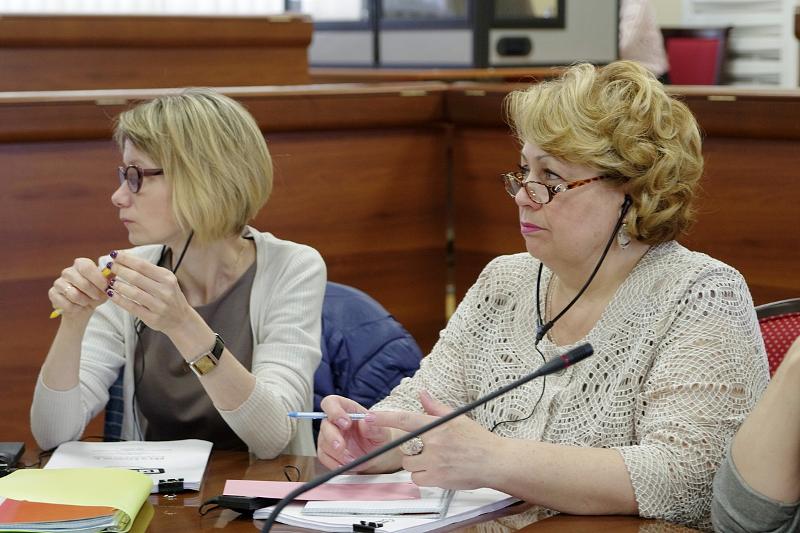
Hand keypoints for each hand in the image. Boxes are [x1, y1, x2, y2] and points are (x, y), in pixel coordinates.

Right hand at [48, 258, 110, 319]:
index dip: (97, 278)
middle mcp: (68, 271)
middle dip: (93, 293)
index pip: (87, 266)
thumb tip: (115, 269)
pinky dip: (75, 309)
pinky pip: (66, 304)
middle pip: (82, 282)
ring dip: (85, 302)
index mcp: (81, 264)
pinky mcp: (52, 294)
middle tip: (97, 297)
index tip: (106, 288)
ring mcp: (58, 282)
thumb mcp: (106, 286)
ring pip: (74, 294)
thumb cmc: (96, 294)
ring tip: (87, 302)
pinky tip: (77, 307)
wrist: (83, 309)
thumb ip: (110, 277)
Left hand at [106, 251, 190, 333]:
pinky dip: (119, 300)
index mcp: (167, 278)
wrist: (181, 319)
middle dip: (120, 270)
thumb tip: (124, 258)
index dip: (126, 259)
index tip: (114, 254)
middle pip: (137, 278)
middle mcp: (165, 291)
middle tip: (109, 266)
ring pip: (134, 293)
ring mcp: (159, 305)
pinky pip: (132, 307)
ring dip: (118, 286)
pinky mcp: (152, 318)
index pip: (143, 265)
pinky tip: (111, 294)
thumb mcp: (165, 281)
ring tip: (109, 281)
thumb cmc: (169, 296)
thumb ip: (148, 271)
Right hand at [317, 395, 390, 471]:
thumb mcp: (381, 432)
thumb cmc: (377, 436)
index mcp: (347, 409)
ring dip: (336, 453)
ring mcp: (329, 436)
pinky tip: (345, 465)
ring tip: (352, 460)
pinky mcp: (327, 451)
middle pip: (324, 424)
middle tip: (341, 447)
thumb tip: (365, 421)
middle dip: (332, 437)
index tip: (346, 423)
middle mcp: (335, 421)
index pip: (331, 402)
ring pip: (323, 442)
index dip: (334, 411)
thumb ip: (374, 427)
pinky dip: (334, 463)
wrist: (376, 453)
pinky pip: (323, 457)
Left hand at [371, 390, 501, 489]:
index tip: (370, 417)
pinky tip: (438, 472)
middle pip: (406, 449)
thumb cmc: (478, 440)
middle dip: (413, 451)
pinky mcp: (439, 479)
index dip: (385, 418)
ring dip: (418, 465)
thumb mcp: (458, 418)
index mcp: (437, 426)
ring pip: (410, 466)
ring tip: (436, 462)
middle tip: (429, 450)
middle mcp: (434, 443)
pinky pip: (418, 480)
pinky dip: (424, 478)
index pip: (405, 419)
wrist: (495, 462)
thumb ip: (435, 407)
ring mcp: (436, 462)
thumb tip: (422, 394)